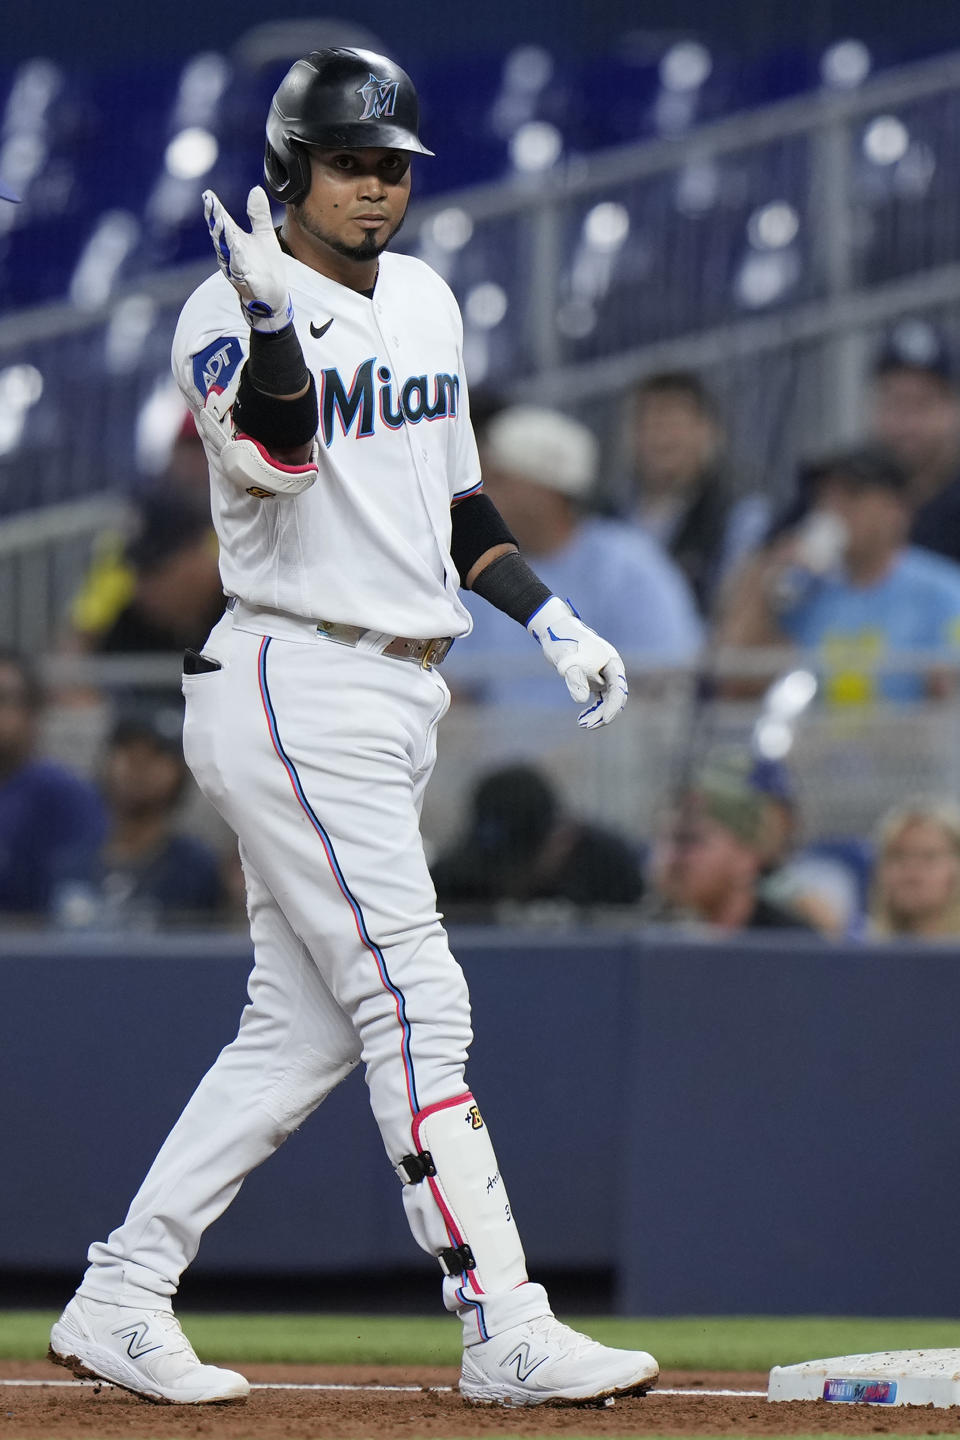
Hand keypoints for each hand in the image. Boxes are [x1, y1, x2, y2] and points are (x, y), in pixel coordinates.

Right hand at [202, 186, 292, 332]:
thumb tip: (256, 189)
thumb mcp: (264, 235)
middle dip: (215, 220)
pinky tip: (236, 247)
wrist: (273, 295)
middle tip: (211, 204)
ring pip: (226, 250)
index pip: (223, 222)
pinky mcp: (246, 280)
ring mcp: (236, 267)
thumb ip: (258, 214)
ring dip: (223, 236)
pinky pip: (239, 268)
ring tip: (221, 221)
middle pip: (220, 234)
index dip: (215, 209)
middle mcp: (231, 253)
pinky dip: (237, 258)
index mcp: (235, 240)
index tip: (208, 195)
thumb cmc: (265, 266)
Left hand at [527, 596, 627, 728]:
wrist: (555, 631)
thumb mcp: (567, 660)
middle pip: (615, 697)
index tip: (605, 719)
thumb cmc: (564, 643)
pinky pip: (598, 699)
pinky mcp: (593, 679)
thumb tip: (581, 700)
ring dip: (597, 714)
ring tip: (582, 724)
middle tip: (586, 726)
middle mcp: (611, 670)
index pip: (618, 688)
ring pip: (607, 700)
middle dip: (603, 714)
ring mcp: (603, 675)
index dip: (614, 706)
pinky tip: (582, 718)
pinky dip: (592, 709)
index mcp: (612, 662)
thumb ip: (575, 679)